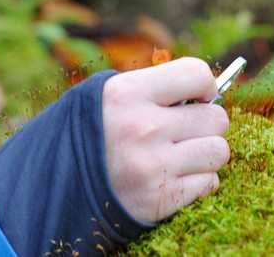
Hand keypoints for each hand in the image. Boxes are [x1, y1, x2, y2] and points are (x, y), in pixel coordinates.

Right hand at [102, 57, 230, 222]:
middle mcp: (142, 127)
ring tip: (181, 154)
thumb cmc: (93, 134)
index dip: (205, 86)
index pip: (197, 74)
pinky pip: (209, 183)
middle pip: (216, 117)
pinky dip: (198, 182)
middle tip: (184, 131)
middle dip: (205, 124)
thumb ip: (154, 89)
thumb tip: (208, 92)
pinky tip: (174, 178)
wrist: (54, 186)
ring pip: (219, 151)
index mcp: (127, 93)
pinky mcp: (159, 200)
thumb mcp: (109, 97)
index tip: (197, 97)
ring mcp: (152, 166)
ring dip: (206, 154)